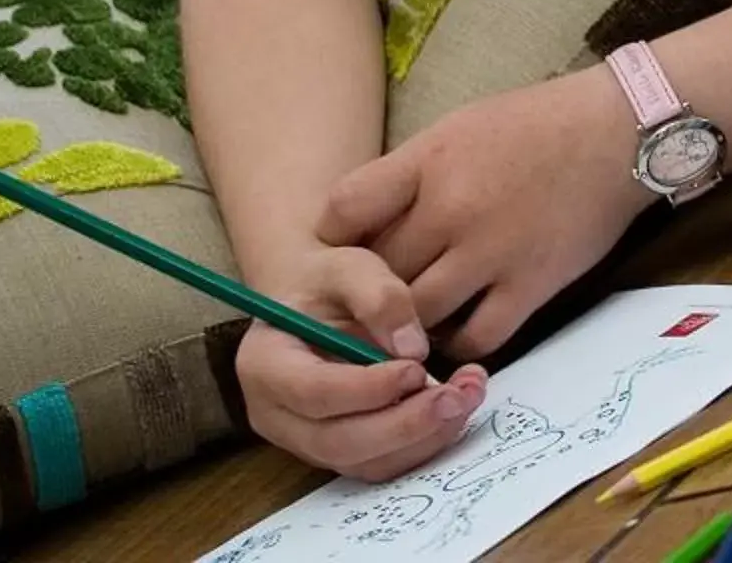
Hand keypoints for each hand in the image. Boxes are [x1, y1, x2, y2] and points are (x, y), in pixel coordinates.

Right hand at [237, 241, 488, 478]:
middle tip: (458, 396)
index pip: (313, 393)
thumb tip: (413, 349)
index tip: (417, 369)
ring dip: (423, 438)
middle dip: (405, 424)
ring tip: (467, 397)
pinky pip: (380, 463)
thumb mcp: (350, 267)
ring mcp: (304, 439)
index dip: (367, 389)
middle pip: (338, 442)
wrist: (317, 300)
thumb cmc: (328, 280)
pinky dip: (423, 444)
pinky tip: (455, 409)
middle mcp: (275, 414)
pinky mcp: (337, 449)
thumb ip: (380, 297)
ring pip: (364, 462)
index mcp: (264, 364)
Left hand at [318, 68, 651, 360]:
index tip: (343, 251)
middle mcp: (452, 209)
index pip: (342, 210)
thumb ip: (410, 176)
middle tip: (370, 302)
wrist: (619, 130)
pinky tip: (457, 331)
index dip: (333, 239)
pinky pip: (476, 336)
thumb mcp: (460, 129)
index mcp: (429, 161)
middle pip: (377, 273)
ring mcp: (493, 252)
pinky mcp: (532, 285)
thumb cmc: (537, 125)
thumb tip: (365, 229)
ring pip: (416, 314)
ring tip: (409, 325)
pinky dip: (459, 342)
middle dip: (368, 290)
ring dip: (407, 325)